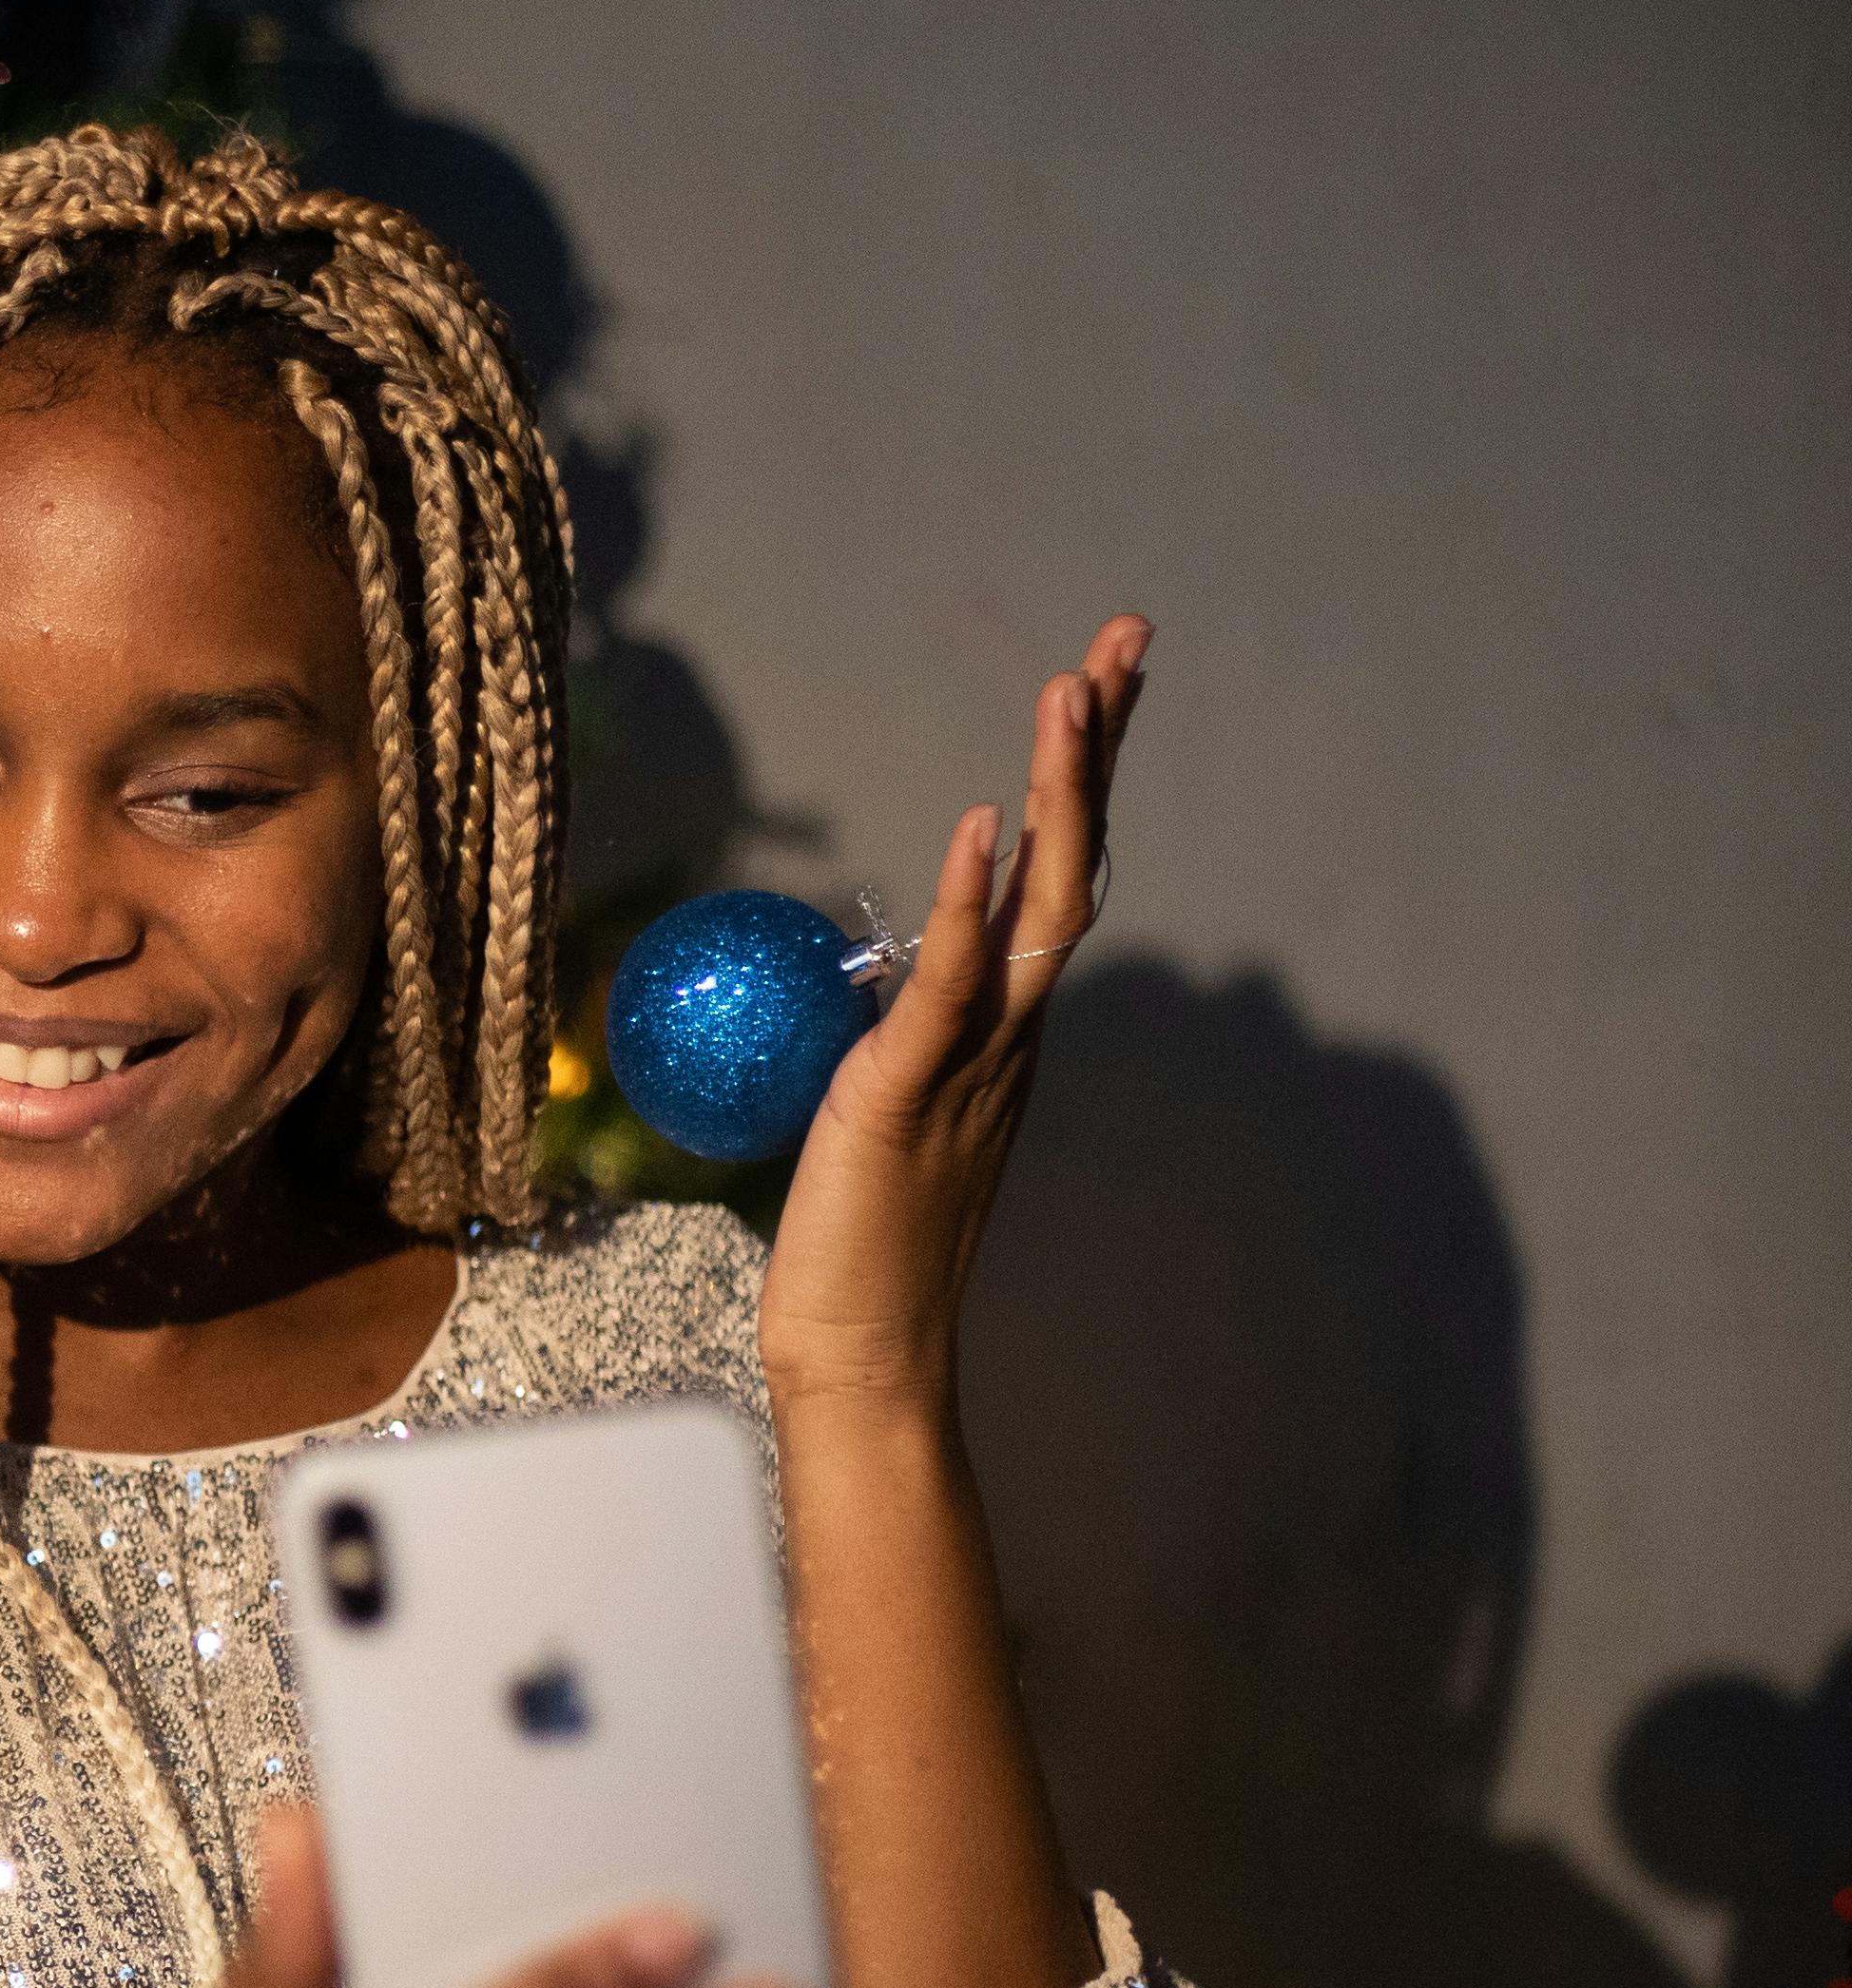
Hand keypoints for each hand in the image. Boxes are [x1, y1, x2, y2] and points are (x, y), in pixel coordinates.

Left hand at [756, 614, 1150, 1410]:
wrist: (862, 1352)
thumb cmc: (862, 1243)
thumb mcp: (886, 1109)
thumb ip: (902, 1039)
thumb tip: (886, 987)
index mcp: (1003, 1029)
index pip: (1054, 874)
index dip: (1081, 776)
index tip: (1101, 680)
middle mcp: (1009, 1032)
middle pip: (1076, 861)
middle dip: (1100, 746)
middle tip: (1125, 636)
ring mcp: (973, 1060)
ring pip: (1037, 905)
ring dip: (1057, 794)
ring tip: (1072, 689)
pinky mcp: (905, 1093)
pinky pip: (948, 985)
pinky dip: (967, 902)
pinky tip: (978, 825)